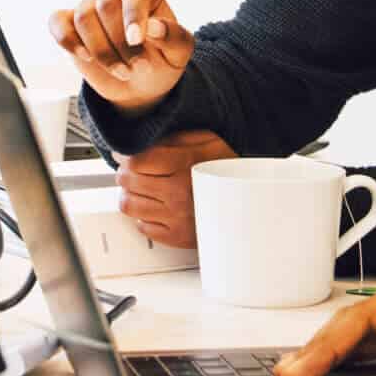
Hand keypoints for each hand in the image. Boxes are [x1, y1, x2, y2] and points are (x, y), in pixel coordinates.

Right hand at [49, 0, 195, 112]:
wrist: (140, 83)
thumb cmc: (162, 60)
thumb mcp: (179, 52)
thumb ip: (172, 36)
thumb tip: (153, 27)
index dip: (134, 14)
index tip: (136, 40)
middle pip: (106, 4)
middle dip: (120, 42)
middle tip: (136, 66)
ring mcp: (89, 4)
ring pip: (84, 18)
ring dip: (102, 51)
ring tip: (123, 71)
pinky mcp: (69, 22)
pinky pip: (58, 22)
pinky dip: (68, 40)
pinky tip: (86, 57)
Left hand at [116, 130, 235, 246]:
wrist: (249, 198)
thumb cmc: (226, 167)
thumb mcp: (205, 140)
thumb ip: (172, 139)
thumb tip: (139, 142)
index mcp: (184, 165)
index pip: (136, 162)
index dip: (126, 157)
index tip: (126, 157)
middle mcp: (178, 193)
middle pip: (128, 182)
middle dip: (125, 174)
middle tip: (131, 171)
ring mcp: (176, 217)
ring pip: (129, 206)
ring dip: (130, 194)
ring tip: (140, 189)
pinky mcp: (177, 236)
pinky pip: (143, 227)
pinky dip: (144, 216)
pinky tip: (156, 207)